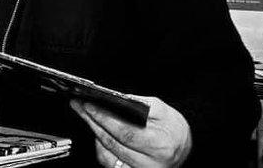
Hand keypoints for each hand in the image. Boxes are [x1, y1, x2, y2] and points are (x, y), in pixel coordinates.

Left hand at [70, 96, 191, 167]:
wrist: (183, 147)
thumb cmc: (173, 128)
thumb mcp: (162, 110)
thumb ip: (140, 104)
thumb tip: (114, 100)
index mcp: (160, 145)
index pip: (125, 132)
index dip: (104, 118)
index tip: (89, 105)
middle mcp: (151, 164)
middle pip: (112, 143)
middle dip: (92, 122)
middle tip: (79, 106)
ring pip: (108, 155)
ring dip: (94, 133)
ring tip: (86, 115)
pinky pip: (110, 164)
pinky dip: (101, 148)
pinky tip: (98, 133)